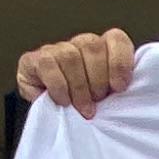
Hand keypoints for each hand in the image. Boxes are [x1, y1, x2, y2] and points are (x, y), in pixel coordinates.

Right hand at [15, 30, 138, 113]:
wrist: (52, 119)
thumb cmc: (86, 110)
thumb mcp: (109, 102)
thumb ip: (119, 91)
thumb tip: (126, 91)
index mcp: (104, 50)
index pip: (116, 39)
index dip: (119, 62)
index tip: (119, 87)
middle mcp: (79, 45)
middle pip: (92, 46)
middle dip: (97, 80)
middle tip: (97, 103)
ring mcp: (56, 50)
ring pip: (70, 56)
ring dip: (79, 87)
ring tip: (82, 108)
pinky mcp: (32, 61)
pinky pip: (48, 65)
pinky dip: (58, 86)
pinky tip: (63, 102)